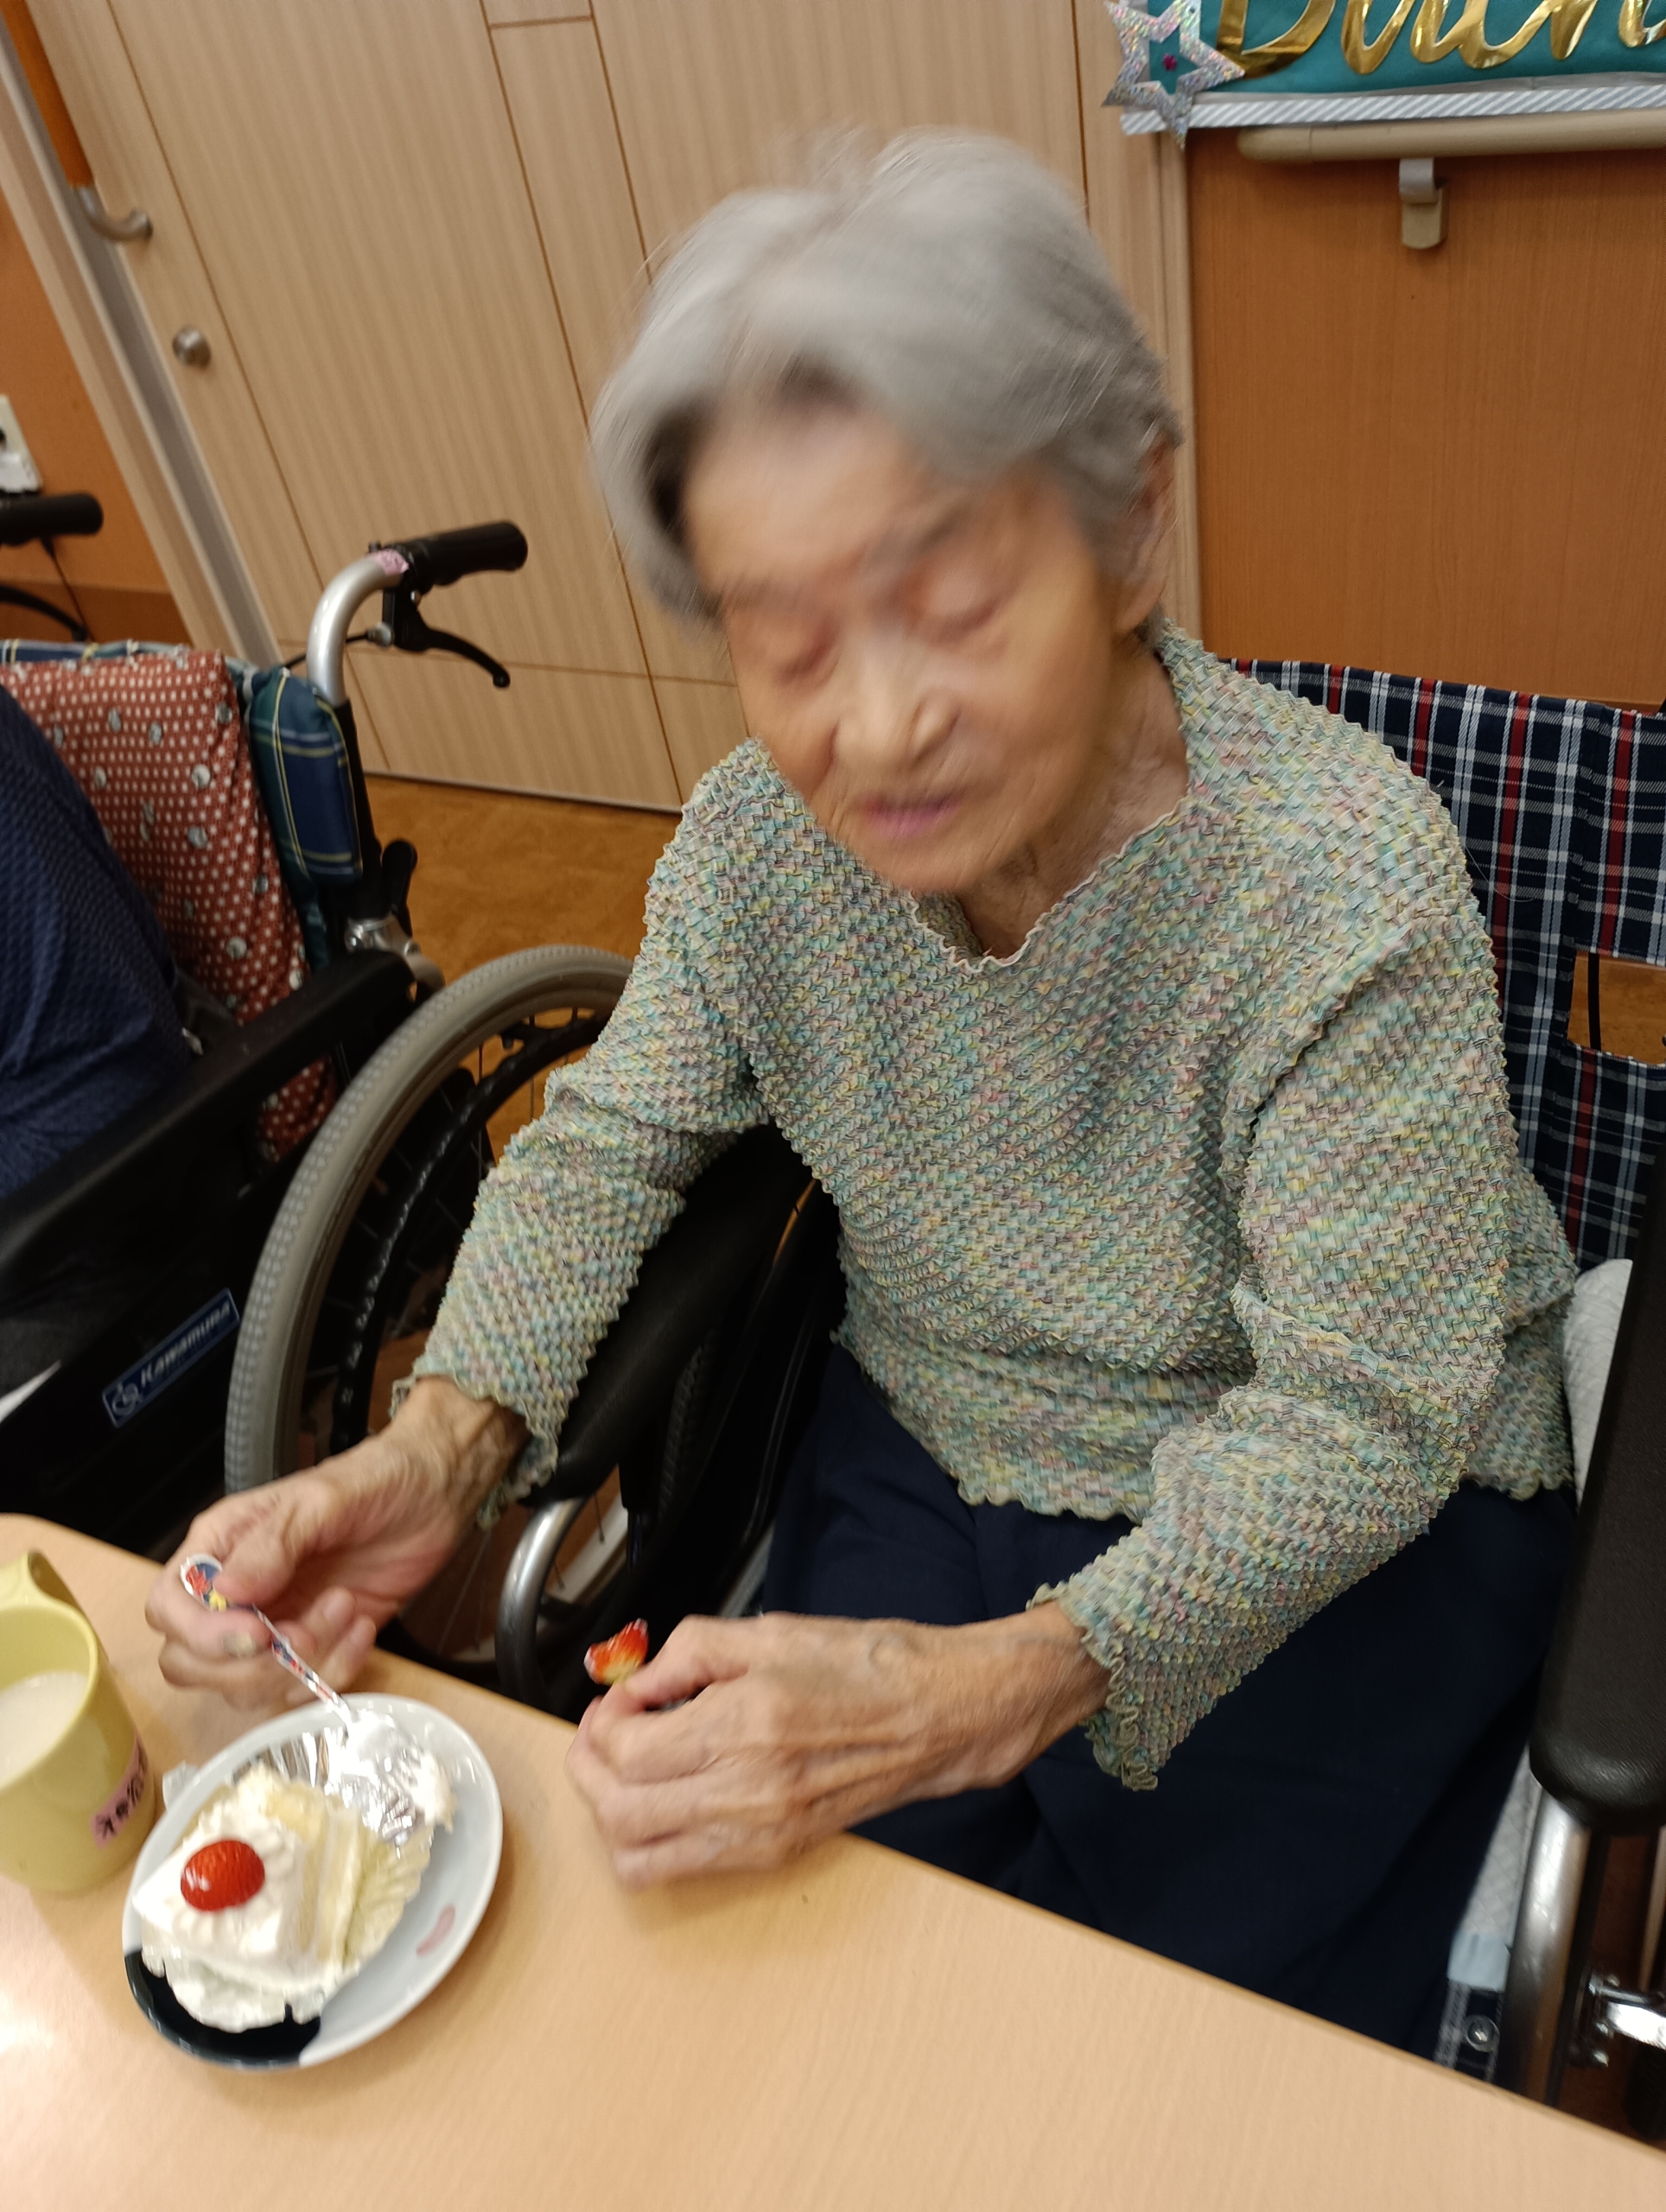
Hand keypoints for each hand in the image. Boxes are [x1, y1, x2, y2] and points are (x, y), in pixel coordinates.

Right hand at [145, 1377, 524, 1709]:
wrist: (438, 1493)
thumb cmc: (379, 1479)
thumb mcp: (325, 1499)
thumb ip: (273, 1543)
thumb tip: (226, 1590)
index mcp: (222, 1545)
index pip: (169, 1606)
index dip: (203, 1634)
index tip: (259, 1632)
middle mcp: (237, 1591)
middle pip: (190, 1663)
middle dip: (248, 1666)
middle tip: (305, 1634)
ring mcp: (273, 1625)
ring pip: (244, 1689)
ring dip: (300, 1668)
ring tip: (346, 1609)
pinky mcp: (313, 1648)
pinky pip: (299, 1690)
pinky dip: (333, 1672)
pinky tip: (363, 1627)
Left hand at [564, 1603, 1106, 1886]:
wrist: (938, 1715)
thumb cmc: (866, 1666)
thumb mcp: (768, 1631)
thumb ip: (687, 1652)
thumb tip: (635, 1683)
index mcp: (743, 1723)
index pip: (626, 1749)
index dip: (601, 1721)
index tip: (614, 1698)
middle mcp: (747, 1789)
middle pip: (618, 1811)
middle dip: (588, 1771)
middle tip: (599, 1736)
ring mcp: (759, 1832)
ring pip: (637, 1857)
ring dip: (610, 1816)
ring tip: (623, 1772)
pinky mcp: (773, 1854)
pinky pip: (681, 1871)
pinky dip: (649, 1842)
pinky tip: (662, 1797)